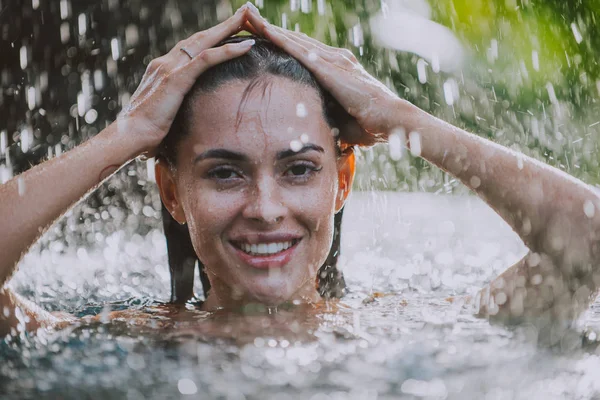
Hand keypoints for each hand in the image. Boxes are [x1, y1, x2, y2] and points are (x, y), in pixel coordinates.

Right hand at [115, 5, 255, 156]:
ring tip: (249, 17)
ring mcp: (170, 68)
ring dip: (229, 28)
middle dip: (224, 24)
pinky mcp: (176, 78)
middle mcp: (166, 63)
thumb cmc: (144, 134)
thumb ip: (175, 110)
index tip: (231, 30)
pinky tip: (247, 45)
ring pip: (205, 41)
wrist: (128, 136)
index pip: (192, 47)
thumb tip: (185, 122)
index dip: (212, 37)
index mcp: (163, 70)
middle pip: (201, 37)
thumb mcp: (164, 116)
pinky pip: (207, 59)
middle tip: (246, 11)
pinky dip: (228, 50)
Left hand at [245, 7, 403, 146]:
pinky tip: (262, 29)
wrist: (391, 119)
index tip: (264, 37)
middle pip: (296, 41)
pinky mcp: (329, 67)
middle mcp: (335, 58)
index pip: (305, 52)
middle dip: (271, 30)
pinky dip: (279, 38)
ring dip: (269, 28)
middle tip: (248, 18)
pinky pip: (298, 49)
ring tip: (248, 16)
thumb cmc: (370, 125)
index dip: (284, 44)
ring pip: (294, 40)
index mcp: (338, 69)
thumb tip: (310, 127)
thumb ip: (325, 115)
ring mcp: (332, 59)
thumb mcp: (341, 118)